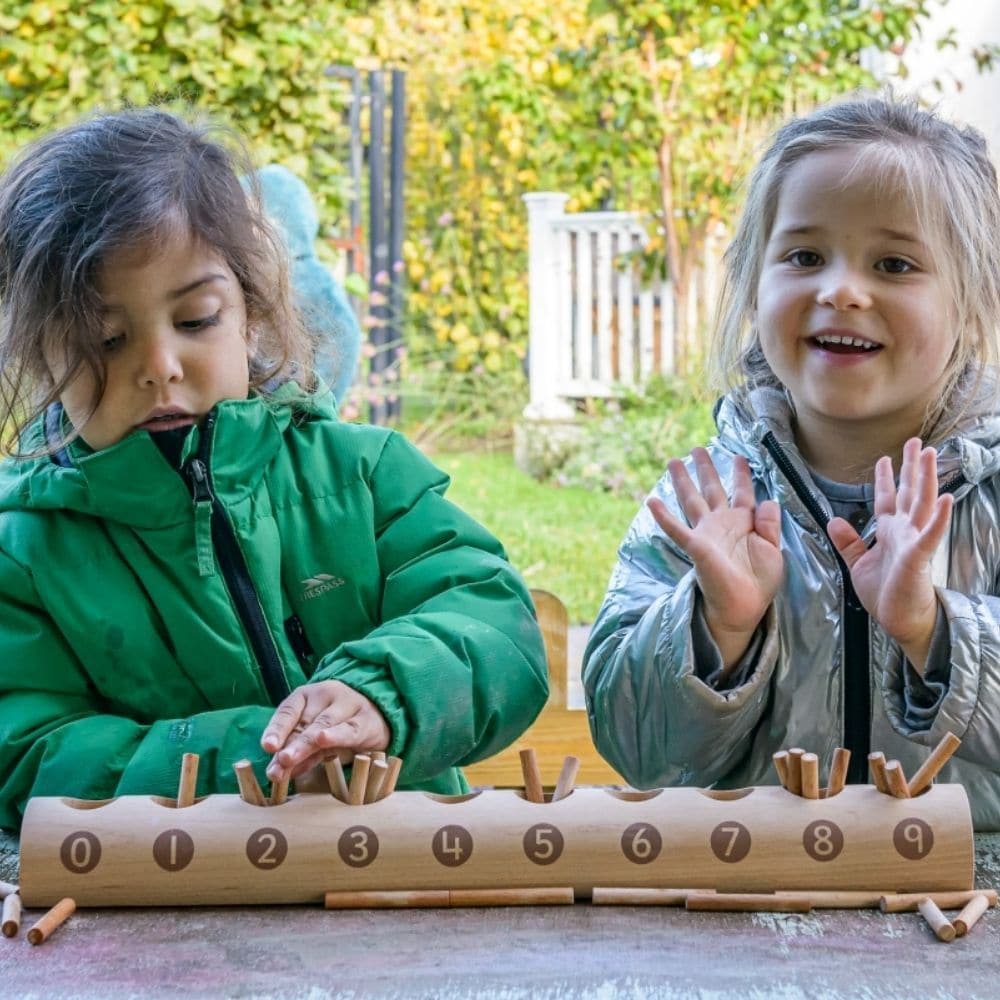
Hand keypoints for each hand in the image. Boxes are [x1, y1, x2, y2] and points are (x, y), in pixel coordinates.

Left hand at [261, 680, 390, 781]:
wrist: (377, 715)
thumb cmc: (337, 725)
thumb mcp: (313, 734)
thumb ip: (296, 752)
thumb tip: (277, 772)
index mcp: (307, 696)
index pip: (288, 711)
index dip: (276, 729)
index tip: (267, 747)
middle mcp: (326, 695)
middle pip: (304, 722)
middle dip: (290, 745)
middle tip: (278, 764)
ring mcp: (348, 704)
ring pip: (323, 724)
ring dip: (305, 744)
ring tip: (289, 758)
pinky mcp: (366, 719)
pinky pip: (348, 729)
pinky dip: (335, 736)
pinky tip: (323, 740)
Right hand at [648, 448, 782, 669]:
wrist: (744, 607)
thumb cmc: (759, 582)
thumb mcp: (773, 551)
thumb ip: (770, 525)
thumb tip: (768, 500)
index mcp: (743, 522)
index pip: (742, 492)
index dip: (741, 474)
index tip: (739, 457)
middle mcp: (722, 523)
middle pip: (711, 489)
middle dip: (705, 469)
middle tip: (697, 448)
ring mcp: (706, 533)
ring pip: (692, 501)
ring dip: (682, 482)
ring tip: (673, 462)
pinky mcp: (696, 546)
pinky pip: (676, 528)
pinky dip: (664, 515)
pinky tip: (652, 501)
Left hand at [827, 438, 951, 673]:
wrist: (899, 620)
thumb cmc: (884, 593)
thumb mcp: (858, 563)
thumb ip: (849, 542)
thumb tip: (834, 520)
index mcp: (890, 532)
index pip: (887, 499)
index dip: (884, 478)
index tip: (884, 459)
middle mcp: (904, 532)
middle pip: (909, 492)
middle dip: (911, 467)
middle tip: (916, 442)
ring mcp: (914, 542)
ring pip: (922, 504)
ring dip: (926, 479)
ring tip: (930, 456)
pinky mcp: (919, 557)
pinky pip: (930, 534)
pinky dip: (938, 517)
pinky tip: (946, 499)